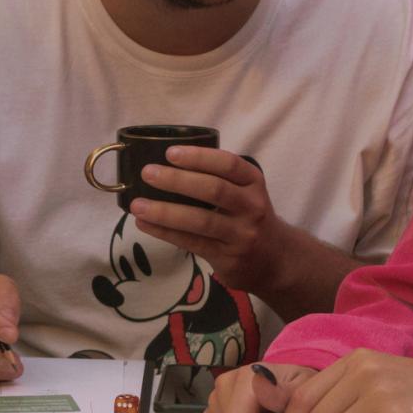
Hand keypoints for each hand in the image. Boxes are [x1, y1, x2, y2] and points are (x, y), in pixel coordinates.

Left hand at [128, 148, 295, 294]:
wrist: (275, 259)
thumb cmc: (248, 216)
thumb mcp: (245, 191)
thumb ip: (217, 178)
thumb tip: (165, 164)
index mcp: (253, 182)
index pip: (228, 164)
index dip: (199, 157)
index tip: (170, 152)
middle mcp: (251, 207)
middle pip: (213, 190)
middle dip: (177, 180)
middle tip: (147, 173)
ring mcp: (241, 234)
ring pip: (200, 220)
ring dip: (164, 212)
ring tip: (137, 205)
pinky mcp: (228, 258)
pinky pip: (192, 242)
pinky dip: (165, 232)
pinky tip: (145, 224)